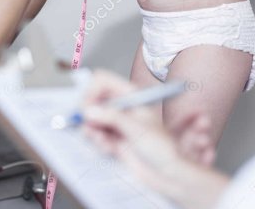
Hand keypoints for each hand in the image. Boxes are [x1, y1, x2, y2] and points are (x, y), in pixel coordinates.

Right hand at [81, 71, 217, 195]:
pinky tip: (110, 148)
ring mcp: (118, 124)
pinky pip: (96, 136)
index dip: (92, 92)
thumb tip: (90, 110)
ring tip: (104, 141)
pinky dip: (99, 142)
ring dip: (93, 131)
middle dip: (88, 114)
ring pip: (92, 119)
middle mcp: (123, 107)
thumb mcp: (136, 129)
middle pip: (94, 100)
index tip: (87, 107)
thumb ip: (112, 117)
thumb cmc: (163, 148)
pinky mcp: (114, 139)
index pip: (103, 81)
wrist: (168, 173)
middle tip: (90, 127)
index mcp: (131, 96)